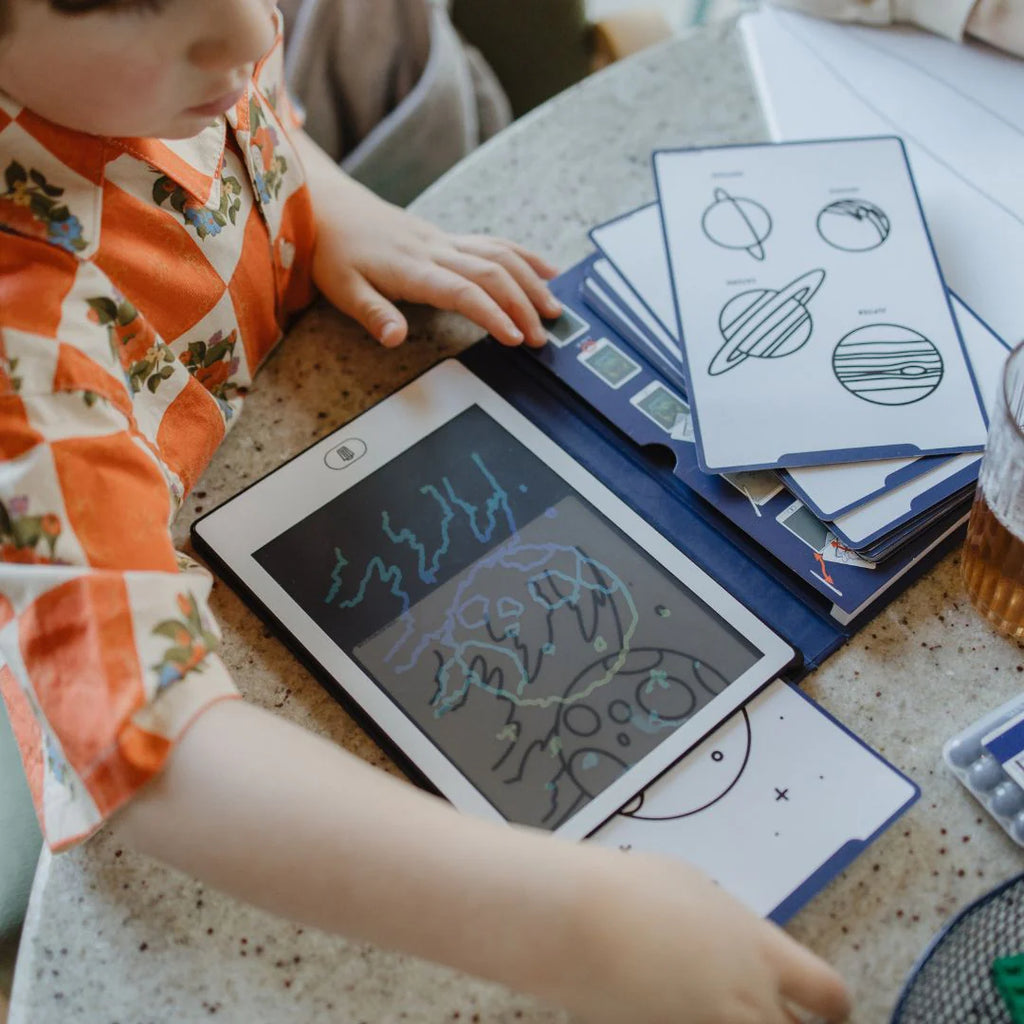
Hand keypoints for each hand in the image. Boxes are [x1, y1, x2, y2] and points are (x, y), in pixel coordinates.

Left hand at [308, 172, 561, 348]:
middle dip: (523, 306)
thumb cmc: (335, 250)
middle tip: (541, 337)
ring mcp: (446, 241)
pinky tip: (547, 271)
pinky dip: (525, 257)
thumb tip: (395, 339)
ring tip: (554, 310)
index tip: (515, 337)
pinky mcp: (449, 238)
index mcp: (413, 268)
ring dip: (531, 282)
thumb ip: (373, 314)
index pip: (463, 292)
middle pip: (492, 274)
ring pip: (501, 255)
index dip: (493, 314)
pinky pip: (495, 244)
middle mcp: (437, 251)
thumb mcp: (342, 289)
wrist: (330, 206)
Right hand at [556, 851, 850, 1023]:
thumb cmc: (635, 888)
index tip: (827, 1011)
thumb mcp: (696, 890)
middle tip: (764, 1013)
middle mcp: (748, 1002)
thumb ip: (730, 928)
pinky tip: (666, 1009)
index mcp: (761, 953)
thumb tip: (734, 944)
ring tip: (706, 1006)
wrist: (577, 921)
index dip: (834, 1008)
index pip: (829, 995)